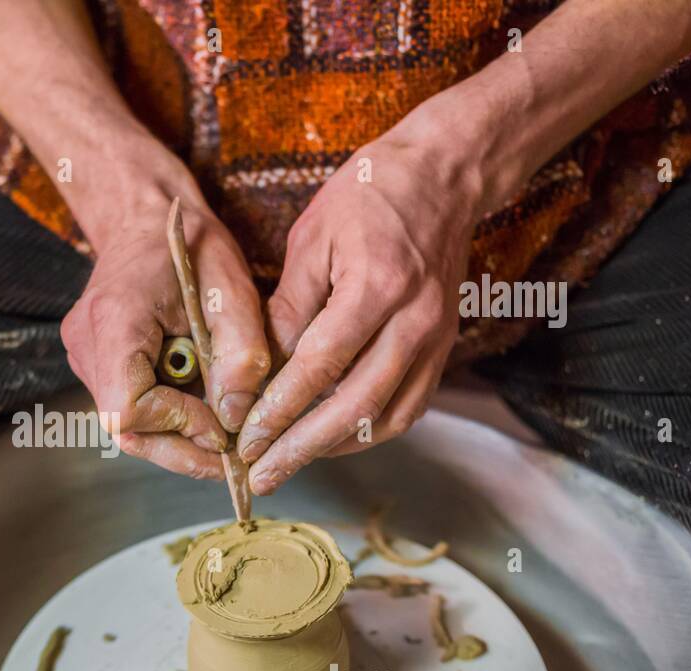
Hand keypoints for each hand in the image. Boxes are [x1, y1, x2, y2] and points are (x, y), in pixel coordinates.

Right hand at [61, 188, 270, 479]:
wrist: (146, 216)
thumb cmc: (190, 244)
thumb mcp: (233, 289)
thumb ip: (241, 354)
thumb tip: (236, 418)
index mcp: (114, 319)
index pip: (129, 406)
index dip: (178, 425)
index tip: (222, 424)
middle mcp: (86, 344)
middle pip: (123, 428)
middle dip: (180, 450)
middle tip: (229, 458)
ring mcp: (83, 356)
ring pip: (125, 425)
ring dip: (175, 436)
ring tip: (219, 428)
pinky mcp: (93, 364)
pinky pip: (127, 407)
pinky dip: (165, 417)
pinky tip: (196, 405)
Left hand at [235, 129, 478, 494]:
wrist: (444, 177)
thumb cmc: (368, 197)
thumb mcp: (312, 239)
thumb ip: (287, 307)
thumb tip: (260, 368)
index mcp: (377, 286)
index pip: (320, 365)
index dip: (280, 409)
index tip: (246, 437)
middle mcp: (415, 321)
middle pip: (356, 407)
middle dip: (301, 447)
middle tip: (260, 474)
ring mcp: (436, 339)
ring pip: (386, 418)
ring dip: (333, 448)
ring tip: (287, 463)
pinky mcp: (443, 349)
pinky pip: (407, 407)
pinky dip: (366, 432)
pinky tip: (329, 440)